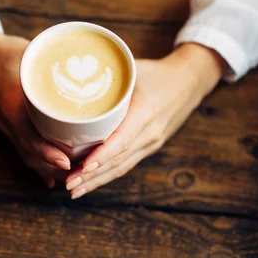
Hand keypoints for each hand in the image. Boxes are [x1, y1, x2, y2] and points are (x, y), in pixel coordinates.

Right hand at [0, 30, 70, 187]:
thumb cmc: (7, 52)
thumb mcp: (31, 55)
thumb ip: (55, 63)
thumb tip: (85, 68)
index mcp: (12, 106)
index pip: (28, 136)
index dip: (47, 152)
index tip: (66, 163)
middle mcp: (8, 120)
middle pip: (30, 154)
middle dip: (54, 168)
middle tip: (80, 175)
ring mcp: (7, 125)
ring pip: (27, 155)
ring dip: (48, 168)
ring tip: (72, 177)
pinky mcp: (10, 125)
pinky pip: (24, 149)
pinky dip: (40, 163)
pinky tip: (51, 178)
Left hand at [65, 43, 224, 198]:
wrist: (189, 81)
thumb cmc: (157, 72)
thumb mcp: (133, 68)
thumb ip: (105, 73)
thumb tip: (70, 72)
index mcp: (146, 112)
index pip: (122, 139)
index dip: (102, 155)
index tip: (83, 166)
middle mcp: (150, 133)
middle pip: (119, 160)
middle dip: (92, 175)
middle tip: (68, 184)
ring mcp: (151, 143)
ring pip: (122, 167)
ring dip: (97, 181)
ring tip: (74, 190)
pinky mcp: (149, 147)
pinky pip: (126, 164)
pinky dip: (107, 175)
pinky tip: (90, 183)